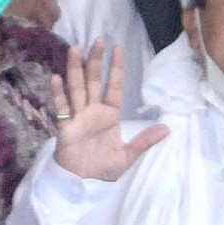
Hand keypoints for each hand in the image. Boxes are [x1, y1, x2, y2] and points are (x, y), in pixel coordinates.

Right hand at [51, 42, 167, 180]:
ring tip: (76, 49)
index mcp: (109, 115)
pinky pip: (61, 107)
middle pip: (93, 81)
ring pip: (76, 88)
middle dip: (95, 61)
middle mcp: (92, 111)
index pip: (113, 86)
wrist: (83, 184)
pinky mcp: (65, 127)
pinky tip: (56, 78)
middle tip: (98, 40)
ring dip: (75, 69)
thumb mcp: (128, 155)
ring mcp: (78, 117)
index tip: (117, 48)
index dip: (116, 68)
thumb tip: (167, 129)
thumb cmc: (103, 169)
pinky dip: (58, 93)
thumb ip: (145, 141)